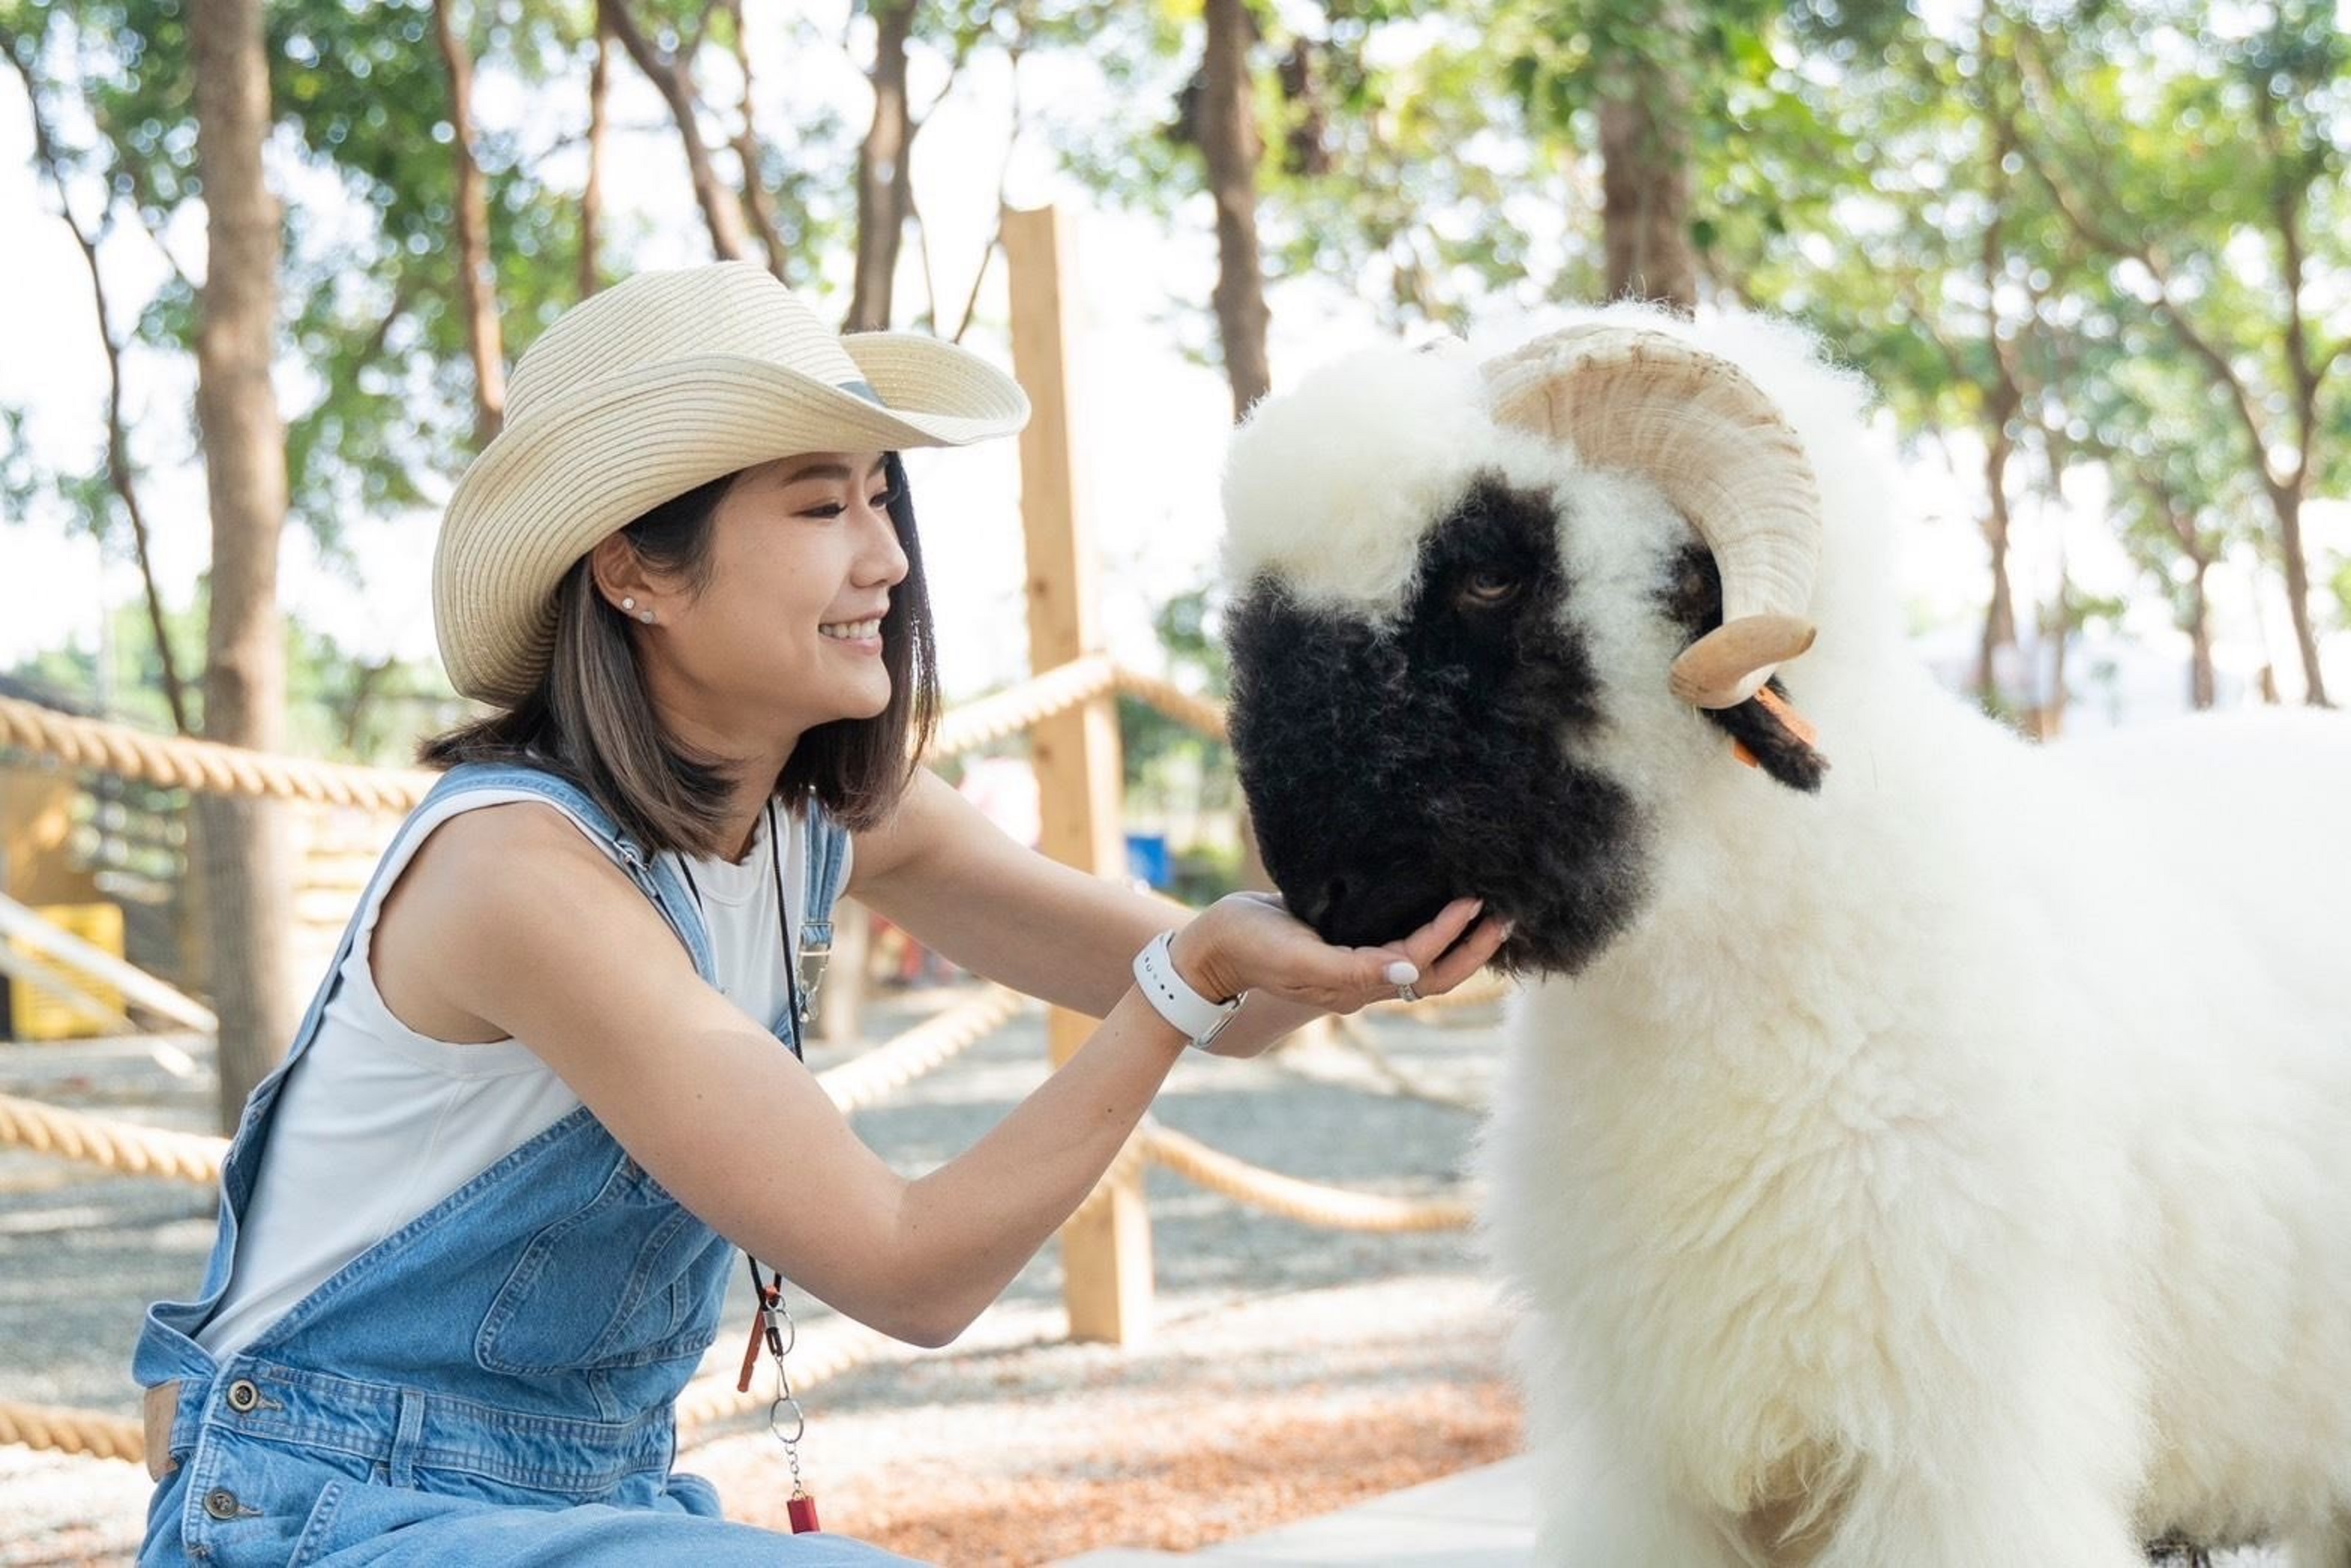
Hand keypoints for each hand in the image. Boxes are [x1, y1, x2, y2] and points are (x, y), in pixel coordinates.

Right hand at [1165, 893, 1506, 1019]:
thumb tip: (1407, 968)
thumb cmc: (1247, 945)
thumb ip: (1350, 969)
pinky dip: (1429, 930)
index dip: (1448, 935)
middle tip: (1508, 913)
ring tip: (1489, 911)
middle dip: (1473, 949)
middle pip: (1434, 975)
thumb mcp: (1295, 955)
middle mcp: (1362, 981)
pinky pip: (1400, 945)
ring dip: (1459, 941)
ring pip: (1421, 963)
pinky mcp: (1345, 949)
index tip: (1475, 900)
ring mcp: (1355, 968)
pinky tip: (1442, 905)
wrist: (1207, 951)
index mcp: (1354, 984)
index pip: (1417, 962)